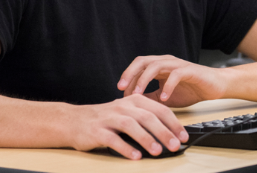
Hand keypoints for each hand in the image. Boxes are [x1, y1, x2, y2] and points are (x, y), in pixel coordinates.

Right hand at [70, 94, 187, 158]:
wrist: (73, 121)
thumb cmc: (105, 119)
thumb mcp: (127, 113)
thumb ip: (146, 120)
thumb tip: (170, 135)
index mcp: (134, 101)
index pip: (159, 110)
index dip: (173, 123)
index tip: (183, 136)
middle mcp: (123, 107)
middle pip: (148, 117)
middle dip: (164, 132)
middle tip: (175, 145)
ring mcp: (109, 118)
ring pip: (131, 126)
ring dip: (146, 139)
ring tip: (157, 151)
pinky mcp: (97, 130)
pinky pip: (113, 139)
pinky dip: (125, 148)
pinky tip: (135, 156)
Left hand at [118, 55, 229, 107]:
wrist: (214, 87)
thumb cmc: (191, 89)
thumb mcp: (165, 96)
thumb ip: (150, 97)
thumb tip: (133, 104)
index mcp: (159, 66)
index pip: (138, 67)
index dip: (127, 79)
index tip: (120, 94)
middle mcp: (166, 62)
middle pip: (143, 61)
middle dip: (130, 73)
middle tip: (121, 88)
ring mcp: (178, 65)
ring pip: (156, 65)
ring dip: (144, 80)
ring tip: (137, 94)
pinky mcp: (190, 70)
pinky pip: (175, 75)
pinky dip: (167, 86)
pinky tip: (163, 98)